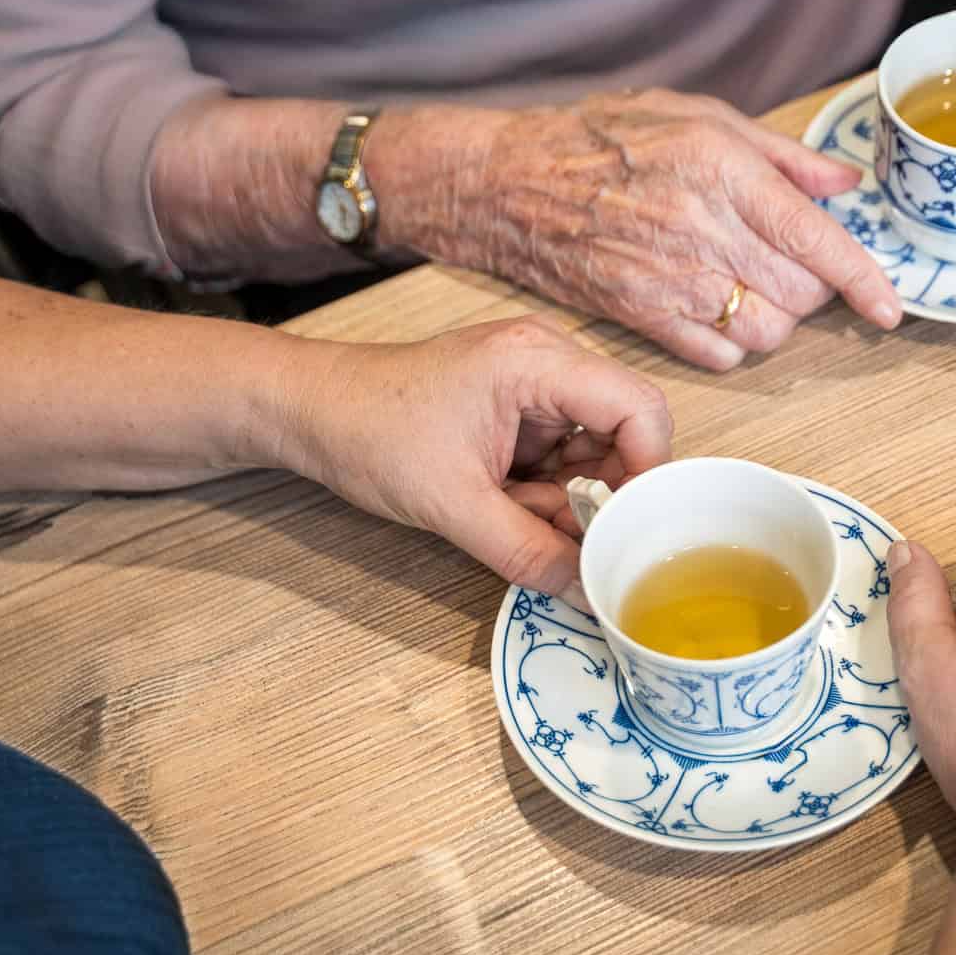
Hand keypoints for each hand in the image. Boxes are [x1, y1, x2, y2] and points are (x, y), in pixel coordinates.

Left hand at [274, 316, 672, 598]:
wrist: (307, 411)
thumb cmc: (368, 431)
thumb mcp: (452, 505)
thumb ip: (527, 551)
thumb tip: (587, 593)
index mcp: (538, 362)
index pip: (639, 409)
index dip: (647, 471)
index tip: (628, 527)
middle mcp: (547, 362)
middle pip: (623, 432)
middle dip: (603, 494)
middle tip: (573, 540)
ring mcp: (533, 386)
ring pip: (592, 453)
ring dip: (570, 500)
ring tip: (521, 521)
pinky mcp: (518, 410)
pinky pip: (560, 457)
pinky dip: (546, 494)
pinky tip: (508, 510)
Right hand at [409, 89, 902, 370]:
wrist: (510, 183)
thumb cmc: (601, 138)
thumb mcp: (695, 114)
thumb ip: (779, 154)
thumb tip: (845, 186)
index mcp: (721, 170)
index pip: (815, 238)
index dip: (863, 279)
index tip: (890, 306)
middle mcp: (701, 230)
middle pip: (800, 293)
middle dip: (816, 288)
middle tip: (795, 264)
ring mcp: (670, 281)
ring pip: (767, 333)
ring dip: (779, 320)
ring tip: (758, 287)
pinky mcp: (643, 319)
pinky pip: (720, 355)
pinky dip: (735, 343)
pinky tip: (719, 310)